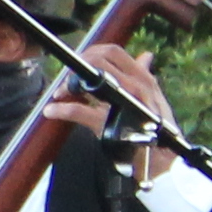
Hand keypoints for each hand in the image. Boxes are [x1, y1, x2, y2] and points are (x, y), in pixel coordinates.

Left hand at [47, 39, 176, 183]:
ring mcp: (123, 103)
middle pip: (97, 61)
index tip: (78, 65)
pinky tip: (51, 110)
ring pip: (89, 81)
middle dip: (76, 69)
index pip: (112, 52)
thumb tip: (145, 56)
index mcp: (142, 78)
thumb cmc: (153, 128)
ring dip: (68, 86)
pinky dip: (61, 110)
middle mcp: (135, 86)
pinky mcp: (107, 123)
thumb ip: (143, 76)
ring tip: (59, 94)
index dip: (90, 54)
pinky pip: (79, 111)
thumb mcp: (151, 99)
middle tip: (66, 82)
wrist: (159, 159)